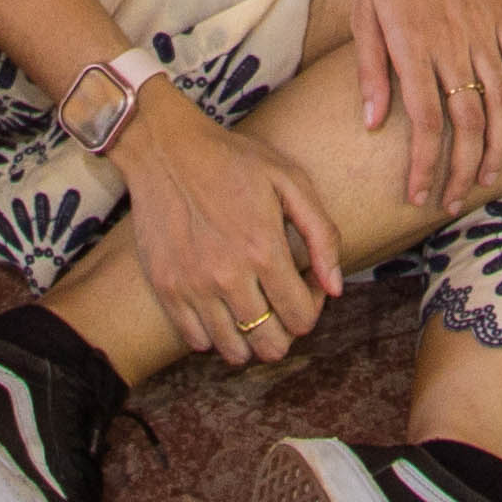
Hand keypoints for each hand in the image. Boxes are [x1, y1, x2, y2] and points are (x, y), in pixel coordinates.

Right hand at [106, 91, 347, 365]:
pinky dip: (214, 333)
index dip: (313, 306)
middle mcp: (227, 277)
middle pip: (271, 346)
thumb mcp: (289, 180)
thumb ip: (322, 234)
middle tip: (281, 298)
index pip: (302, 319)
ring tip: (253, 303)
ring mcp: (193, 287)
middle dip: (286, 329)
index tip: (306, 281)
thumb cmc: (232, 160)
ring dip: (251, 336)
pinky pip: (196, 341)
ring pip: (234, 352)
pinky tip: (221, 302)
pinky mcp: (166, 289)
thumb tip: (335, 288)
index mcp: (263, 250)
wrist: (165, 148)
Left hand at [344, 0, 501, 219]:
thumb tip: (374, 123)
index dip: (425, 166)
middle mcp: (452, 42)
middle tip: (453, 201)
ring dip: (496, 146)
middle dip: (462, 171)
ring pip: (500, 101)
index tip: (419, 195)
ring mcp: (482, 27)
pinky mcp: (501, 12)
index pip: (426, 123)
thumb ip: (371, 72)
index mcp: (413, 46)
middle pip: (467, 123)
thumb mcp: (362, 15)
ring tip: (487, 176)